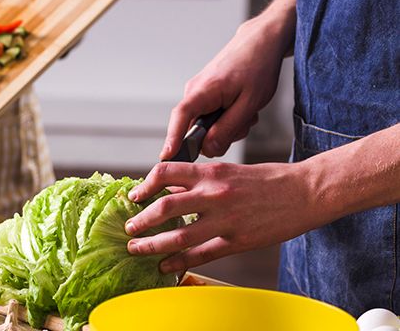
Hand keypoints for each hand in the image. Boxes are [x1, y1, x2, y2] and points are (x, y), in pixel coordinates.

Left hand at [123, 161, 331, 273]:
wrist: (306, 192)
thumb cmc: (269, 180)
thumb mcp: (230, 170)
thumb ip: (199, 181)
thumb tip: (170, 191)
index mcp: (211, 172)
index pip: (165, 173)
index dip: (144, 186)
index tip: (134, 196)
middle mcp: (214, 194)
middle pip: (164, 207)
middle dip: (140, 220)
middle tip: (129, 227)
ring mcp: (225, 219)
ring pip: (178, 236)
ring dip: (152, 244)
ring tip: (137, 248)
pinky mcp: (237, 241)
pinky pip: (201, 255)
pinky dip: (179, 262)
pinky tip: (166, 266)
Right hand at [160, 16, 288, 159]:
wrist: (260, 43)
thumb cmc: (257, 67)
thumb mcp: (250, 103)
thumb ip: (228, 128)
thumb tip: (208, 149)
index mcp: (202, 91)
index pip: (180, 117)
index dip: (172, 138)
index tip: (166, 156)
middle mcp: (194, 92)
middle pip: (196, 129)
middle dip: (220, 134)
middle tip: (244, 122)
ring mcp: (199, 94)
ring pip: (207, 125)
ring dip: (229, 125)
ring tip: (246, 111)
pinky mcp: (206, 96)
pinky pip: (212, 117)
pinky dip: (229, 118)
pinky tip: (243, 107)